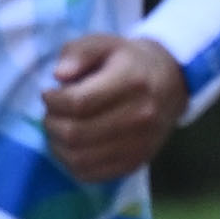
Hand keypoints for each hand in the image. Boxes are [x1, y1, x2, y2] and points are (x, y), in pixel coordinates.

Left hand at [38, 30, 190, 182]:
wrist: (170, 84)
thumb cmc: (128, 61)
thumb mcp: (104, 43)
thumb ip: (77, 53)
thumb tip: (58, 75)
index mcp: (132, 82)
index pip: (79, 102)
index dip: (53, 101)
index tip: (49, 94)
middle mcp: (140, 117)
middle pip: (76, 134)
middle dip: (52, 123)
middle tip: (51, 113)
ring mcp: (139, 145)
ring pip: (80, 159)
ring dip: (58, 146)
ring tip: (59, 129)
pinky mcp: (135, 163)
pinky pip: (92, 175)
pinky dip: (72, 164)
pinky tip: (71, 147)